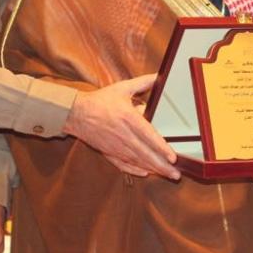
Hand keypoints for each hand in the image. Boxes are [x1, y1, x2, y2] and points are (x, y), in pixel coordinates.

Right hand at [64, 73, 179, 179]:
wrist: (76, 113)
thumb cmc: (100, 101)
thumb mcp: (122, 88)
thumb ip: (143, 83)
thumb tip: (159, 77)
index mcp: (128, 118)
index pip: (148, 136)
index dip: (161, 148)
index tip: (173, 157)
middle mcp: (123, 135)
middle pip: (145, 154)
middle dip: (162, 166)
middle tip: (176, 174)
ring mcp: (115, 146)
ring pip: (136, 161)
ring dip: (152, 169)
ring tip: (166, 174)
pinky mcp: (108, 152)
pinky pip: (123, 165)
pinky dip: (134, 170)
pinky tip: (145, 173)